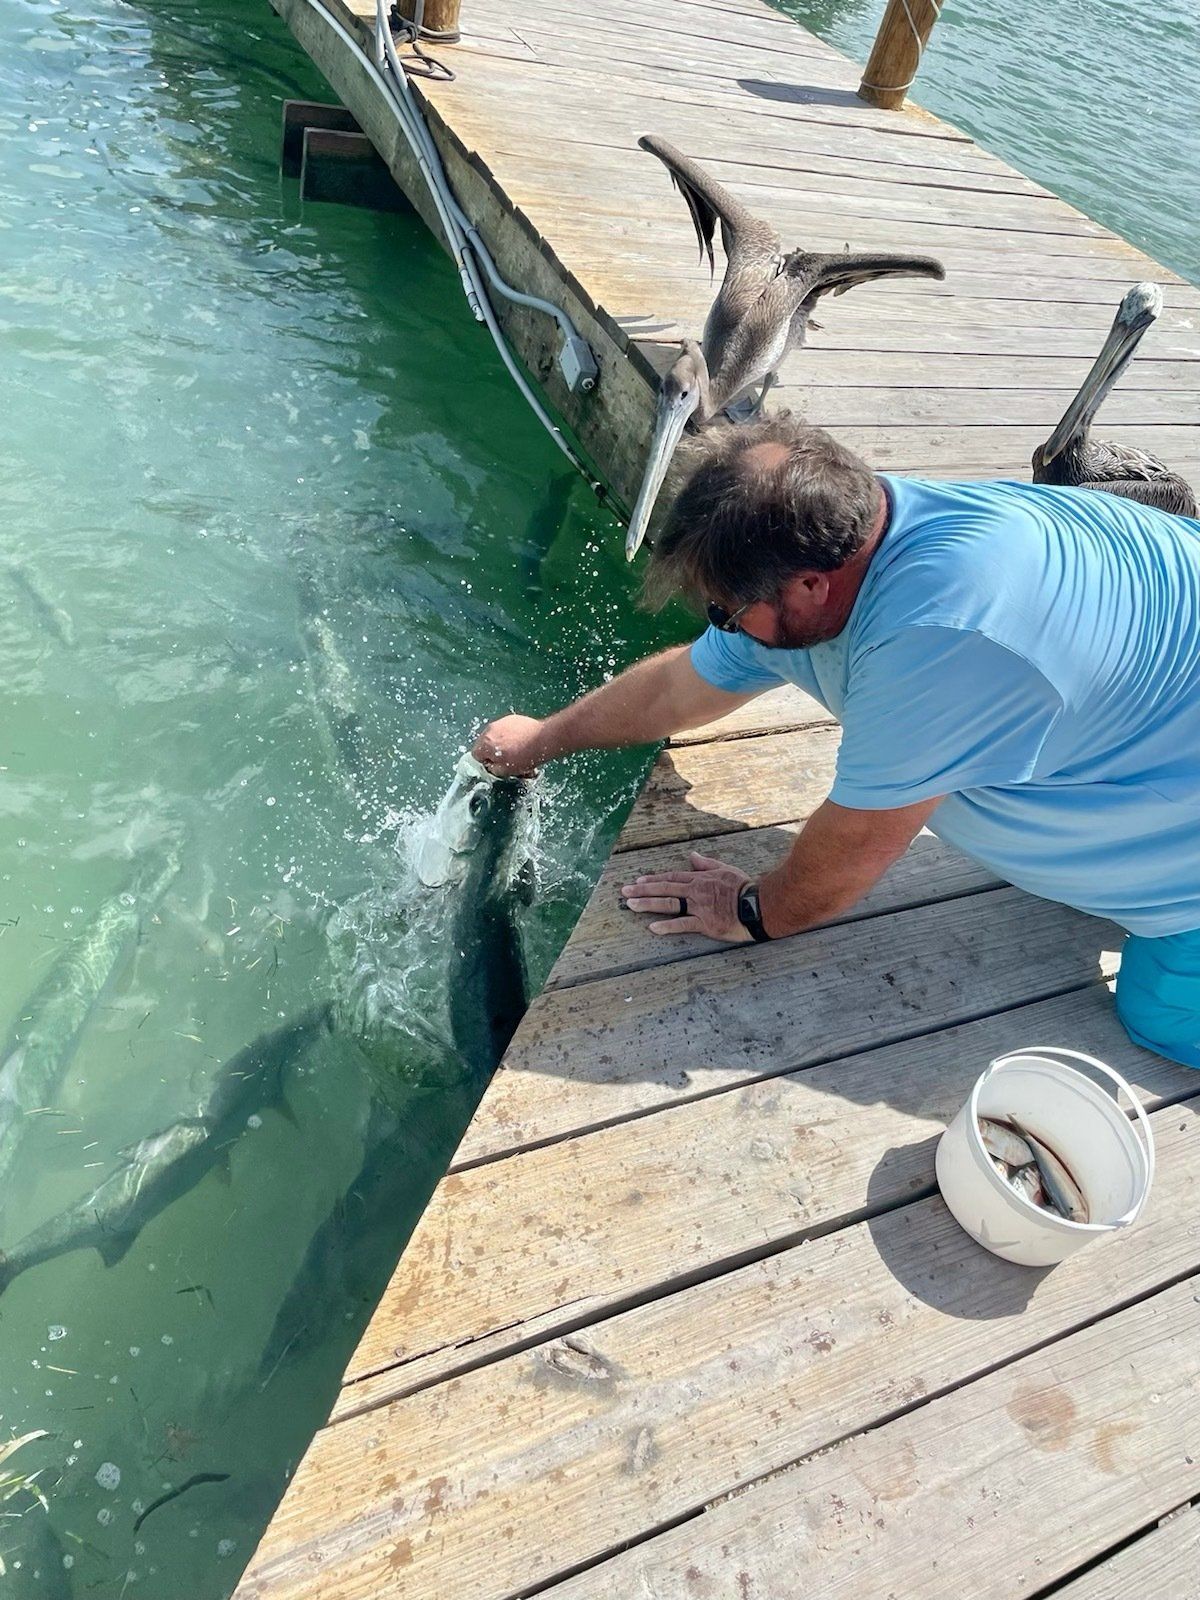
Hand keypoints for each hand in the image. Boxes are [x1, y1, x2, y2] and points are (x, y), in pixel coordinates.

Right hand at [472, 714, 545, 776]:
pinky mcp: (512, 719)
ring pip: (495, 735)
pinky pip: (505, 729)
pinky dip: (509, 735)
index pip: (475, 754)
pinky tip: (520, 742)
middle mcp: (490, 729)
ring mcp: (501, 722)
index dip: (485, 762)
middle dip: (493, 751)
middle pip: (484, 743)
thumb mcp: (505, 771)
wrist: (543, 740)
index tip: (495, 765)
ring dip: (501, 743)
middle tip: (505, 759)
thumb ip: (492, 769)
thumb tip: (490, 766)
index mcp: (485, 743)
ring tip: (515, 750)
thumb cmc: (525, 756)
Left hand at [621, 851, 752, 940]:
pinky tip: (652, 927)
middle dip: (643, 890)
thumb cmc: (744, 888)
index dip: (654, 879)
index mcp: (700, 879)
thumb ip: (706, 863)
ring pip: (669, 904)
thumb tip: (692, 855)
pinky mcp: (705, 923)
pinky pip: (683, 924)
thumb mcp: (726, 869)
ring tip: (631, 905)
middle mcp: (695, 891)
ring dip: (648, 904)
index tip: (638, 881)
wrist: (758, 906)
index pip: (672, 877)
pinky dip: (667, 926)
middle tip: (624, 892)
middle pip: (664, 888)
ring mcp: (699, 907)